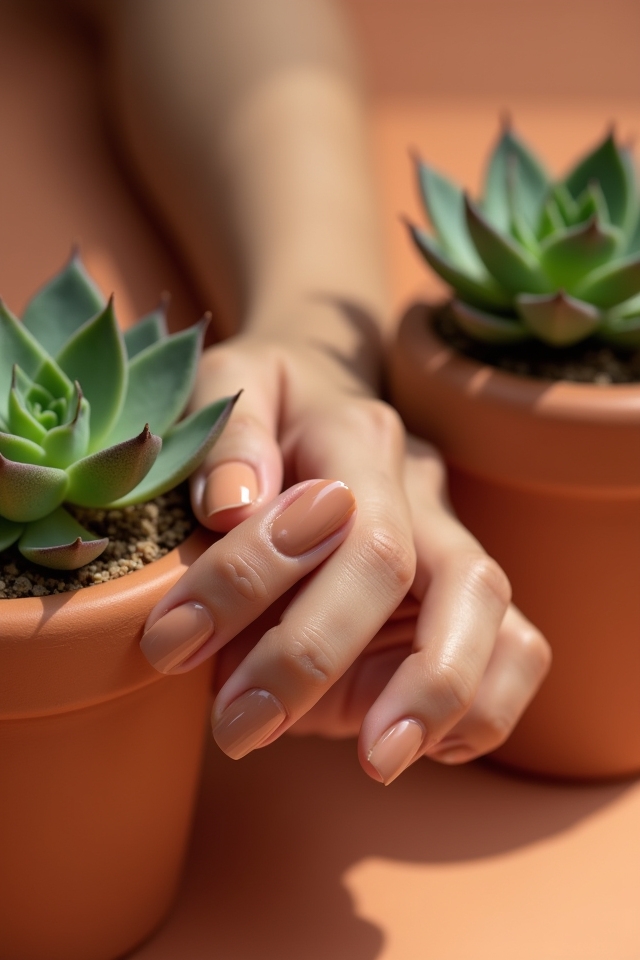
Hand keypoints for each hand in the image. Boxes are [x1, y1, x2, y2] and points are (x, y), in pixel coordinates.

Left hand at [142, 334, 550, 782]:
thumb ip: (226, 436)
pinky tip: (412, 745)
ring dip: (439, 698)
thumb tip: (234, 506)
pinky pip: (517, 649)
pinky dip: (484, 708)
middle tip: (238, 728)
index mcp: (355, 434)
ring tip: (372, 762)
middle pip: (413, 572)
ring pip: (495, 614)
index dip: (256, 584)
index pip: (336, 513)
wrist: (322, 402)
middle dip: (323, 660)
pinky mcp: (465, 594)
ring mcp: (452, 539)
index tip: (172, 645)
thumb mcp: (227, 387)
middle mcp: (419, 488)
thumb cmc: (265, 407)